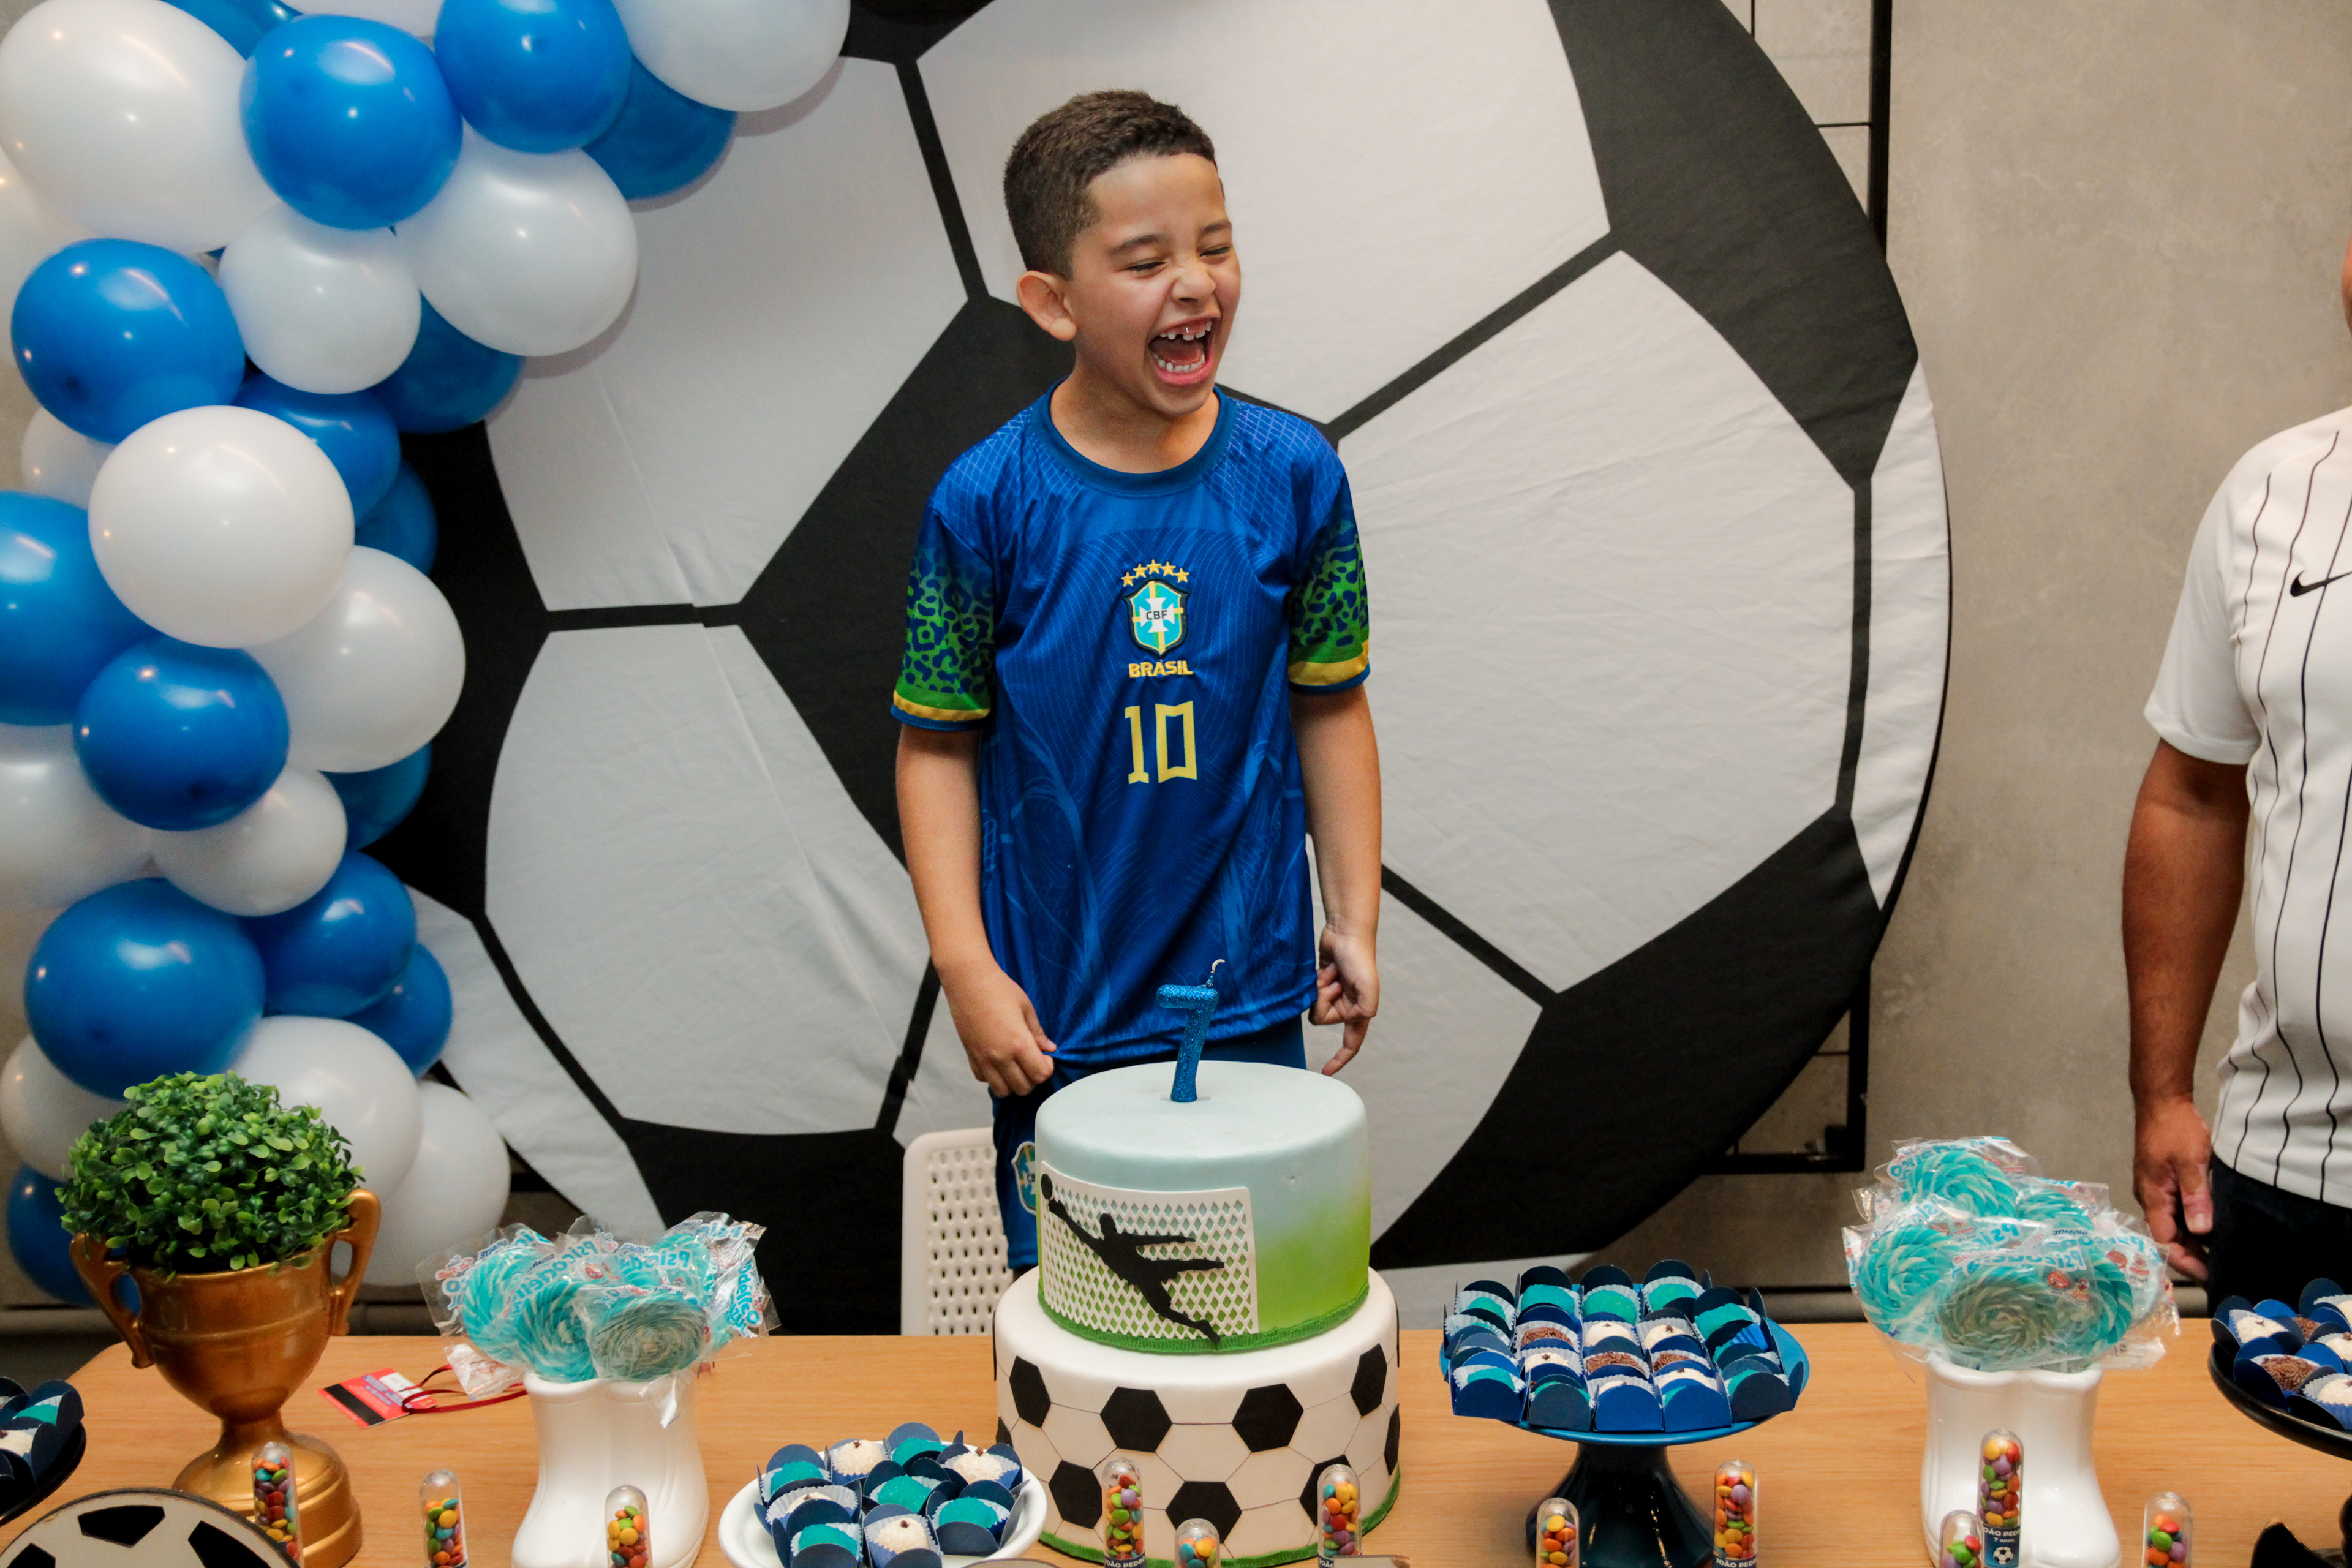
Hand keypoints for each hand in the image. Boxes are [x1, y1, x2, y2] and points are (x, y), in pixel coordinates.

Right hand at [940, 960, 1056, 1097]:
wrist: (968, 980)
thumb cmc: (1000, 989)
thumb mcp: (1026, 1007)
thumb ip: (1037, 1033)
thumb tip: (1049, 1048)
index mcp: (1019, 1044)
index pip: (1040, 1075)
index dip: (1047, 1069)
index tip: (1046, 1057)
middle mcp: (1000, 1056)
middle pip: (1023, 1088)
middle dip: (1033, 1079)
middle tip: (1033, 1062)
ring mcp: (983, 1058)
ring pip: (1002, 1090)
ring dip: (1013, 1083)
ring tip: (1016, 1066)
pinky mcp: (970, 1056)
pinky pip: (983, 1079)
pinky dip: (993, 1077)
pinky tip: (998, 1062)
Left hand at [1311, 923, 1377, 1073]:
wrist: (1346, 933)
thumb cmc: (1359, 958)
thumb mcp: (1369, 987)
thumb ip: (1365, 1009)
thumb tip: (1352, 1021)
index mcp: (1360, 1012)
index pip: (1351, 1043)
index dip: (1340, 1059)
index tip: (1326, 1071)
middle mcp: (1346, 1006)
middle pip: (1322, 1019)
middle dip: (1325, 1000)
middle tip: (1335, 982)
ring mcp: (1332, 994)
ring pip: (1313, 1006)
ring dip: (1320, 988)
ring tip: (1330, 972)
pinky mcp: (1321, 983)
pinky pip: (1309, 993)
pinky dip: (1315, 981)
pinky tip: (1325, 968)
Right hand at [2134, 1095, 2213, 1281]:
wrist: (2161, 1100)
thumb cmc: (2176, 1128)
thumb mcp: (2190, 1161)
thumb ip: (2196, 1196)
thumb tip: (2201, 1232)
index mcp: (2153, 1196)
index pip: (2164, 1240)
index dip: (2186, 1261)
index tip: (2210, 1276)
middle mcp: (2150, 1197)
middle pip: (2168, 1236)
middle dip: (2193, 1256)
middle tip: (2224, 1271)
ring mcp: (2155, 1190)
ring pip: (2173, 1225)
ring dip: (2194, 1242)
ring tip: (2223, 1255)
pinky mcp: (2164, 1182)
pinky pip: (2176, 1212)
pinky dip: (2193, 1225)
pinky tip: (2213, 1229)